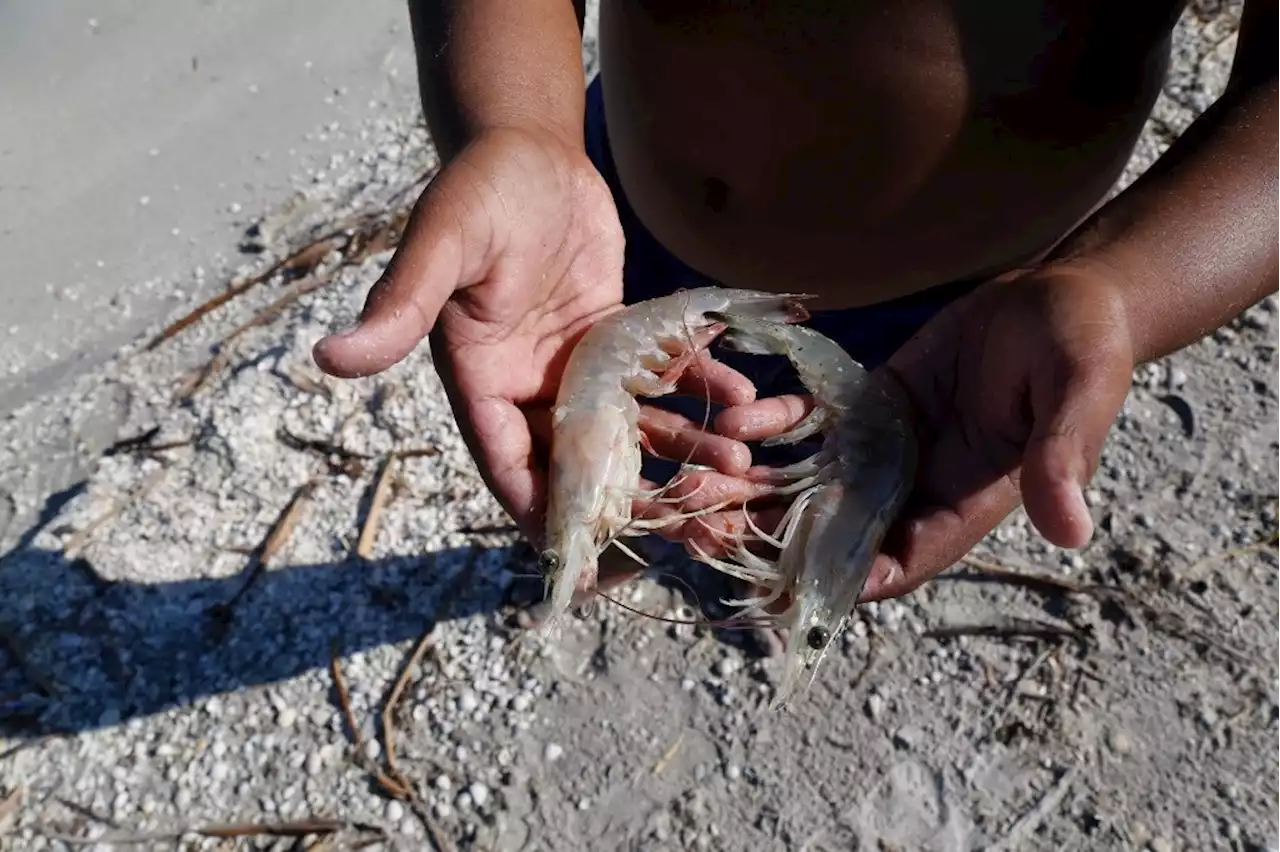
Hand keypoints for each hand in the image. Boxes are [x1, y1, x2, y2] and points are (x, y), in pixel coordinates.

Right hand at [312, 127, 752, 541]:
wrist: (526, 148)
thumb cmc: (477, 190)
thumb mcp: (441, 245)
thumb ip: (400, 305)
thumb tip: (329, 359)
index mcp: (481, 383)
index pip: (510, 466)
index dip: (547, 514)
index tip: (593, 562)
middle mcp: (529, 388)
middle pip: (583, 463)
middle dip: (638, 502)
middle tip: (699, 530)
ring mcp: (577, 368)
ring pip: (634, 429)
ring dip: (685, 453)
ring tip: (740, 475)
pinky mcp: (617, 340)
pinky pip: (662, 377)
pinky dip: (701, 390)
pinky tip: (745, 402)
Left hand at [668, 263, 1135, 600]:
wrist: (1060, 295)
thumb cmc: (1083, 346)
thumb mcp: (1077, 396)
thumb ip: (1062, 458)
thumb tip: (1071, 532)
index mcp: (966, 503)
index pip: (900, 561)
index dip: (845, 578)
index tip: (785, 584)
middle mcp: (918, 485)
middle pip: (837, 531)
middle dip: (773, 540)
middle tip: (705, 536)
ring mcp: (889, 446)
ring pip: (812, 483)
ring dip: (755, 490)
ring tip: (693, 488)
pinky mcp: (869, 404)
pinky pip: (814, 425)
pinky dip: (773, 427)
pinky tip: (733, 423)